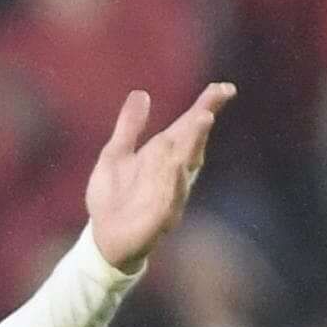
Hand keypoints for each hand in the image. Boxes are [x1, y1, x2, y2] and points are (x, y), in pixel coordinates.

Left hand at [86, 82, 236, 274]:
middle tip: (208, 107)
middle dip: (200, 126)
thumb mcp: (115, 155)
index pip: (187, 127)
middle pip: (191, 145)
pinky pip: (170, 199)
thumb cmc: (112, 197)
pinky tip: (177, 167)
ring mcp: (169, 195)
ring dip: (194, 146)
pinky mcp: (160, 219)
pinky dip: (174, 183)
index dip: (206, 107)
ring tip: (201, 121)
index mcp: (163, 154)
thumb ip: (129, 127)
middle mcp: (172, 172)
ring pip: (184, 168)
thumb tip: (141, 93)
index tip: (223, 88)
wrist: (102, 238)